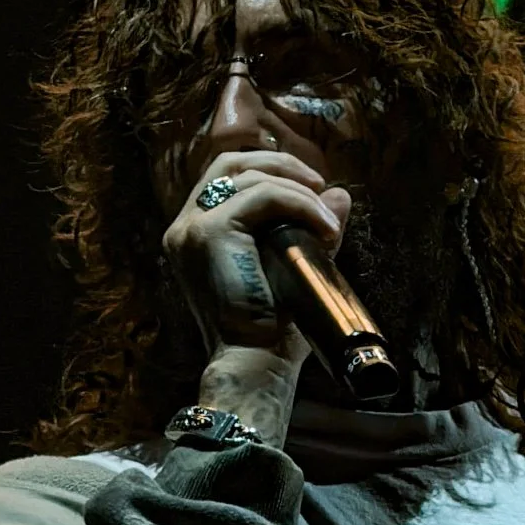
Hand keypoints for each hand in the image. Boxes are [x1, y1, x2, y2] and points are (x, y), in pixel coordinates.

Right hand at [161, 147, 351, 368]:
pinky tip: (324, 228)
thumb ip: (310, 227)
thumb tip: (340, 195)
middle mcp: (184, 227)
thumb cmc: (272, 329)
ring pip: (250, 177)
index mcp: (195, 234)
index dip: (269, 170)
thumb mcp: (294, 265)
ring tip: (328, 221)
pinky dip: (299, 204)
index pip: (226, 177)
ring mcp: (191, 228)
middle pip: (229, 161)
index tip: (311, 189)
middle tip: (319, 185)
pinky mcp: (210, 232)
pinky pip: (263, 196)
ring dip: (297, 190)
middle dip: (280, 165)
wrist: (255, 362)